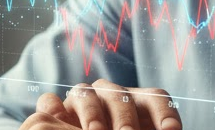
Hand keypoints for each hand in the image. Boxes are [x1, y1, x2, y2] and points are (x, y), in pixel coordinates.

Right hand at [20, 79, 181, 129]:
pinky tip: (59, 120)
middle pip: (121, 97)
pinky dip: (53, 108)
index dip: (164, 113)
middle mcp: (112, 96)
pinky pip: (50, 102)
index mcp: (139, 103)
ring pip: (86, 94)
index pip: (156, 98)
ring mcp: (83, 100)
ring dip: (92, 114)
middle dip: (126, 120)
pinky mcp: (55, 110)